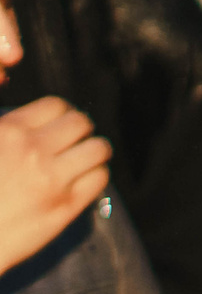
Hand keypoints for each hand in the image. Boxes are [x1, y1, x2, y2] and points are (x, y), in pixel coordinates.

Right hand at [0, 98, 110, 272]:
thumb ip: (5, 123)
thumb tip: (11, 88)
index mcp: (8, 130)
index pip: (55, 105)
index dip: (63, 113)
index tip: (61, 123)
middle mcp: (33, 150)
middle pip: (81, 123)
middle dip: (82, 129)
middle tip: (76, 140)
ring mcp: (53, 178)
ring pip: (98, 148)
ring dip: (95, 150)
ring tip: (86, 157)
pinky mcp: (67, 205)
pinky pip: (100, 177)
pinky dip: (97, 174)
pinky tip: (84, 179)